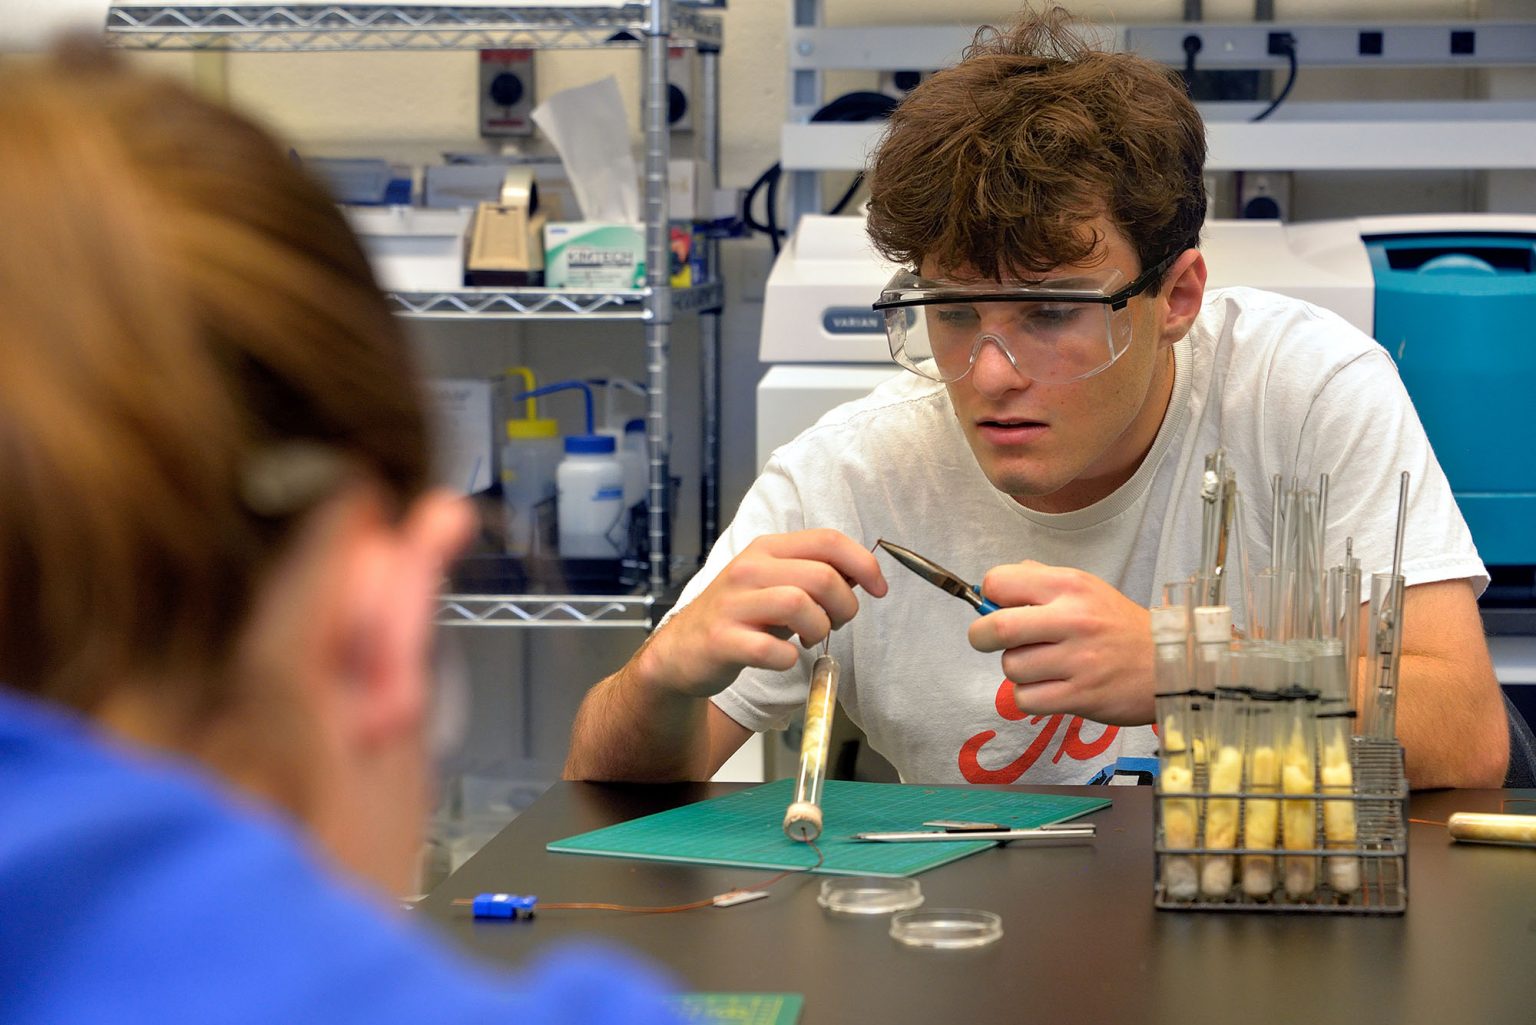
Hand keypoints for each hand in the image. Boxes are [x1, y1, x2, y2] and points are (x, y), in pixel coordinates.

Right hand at [636, 529, 886, 698]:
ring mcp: (733, 603)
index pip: (828, 540)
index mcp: (767, 549)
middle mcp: (749, 569)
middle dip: (845, 605)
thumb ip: (814, 575)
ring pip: (799, 603)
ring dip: (820, 628)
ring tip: (810, 639)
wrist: (681, 653)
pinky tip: (783, 658)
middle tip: (837, 624)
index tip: (879, 588)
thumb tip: (863, 573)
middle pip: (821, 575)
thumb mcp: (775, 585)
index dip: (865, 563)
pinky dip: (787, 657)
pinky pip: (771, 648)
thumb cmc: (739, 618)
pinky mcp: (721, 639)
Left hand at [967, 561, 1154, 725]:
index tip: (999, 606)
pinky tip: (1050, 687)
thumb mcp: (1087, 589)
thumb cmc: (1120, 626)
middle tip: (990, 640)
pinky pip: (1026, 699)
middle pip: (997, 628)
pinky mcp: (1080, 696)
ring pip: (1010, 667)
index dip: (990, 595)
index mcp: (1070, 585)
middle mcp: (1073, 619)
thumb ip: (1040, 581)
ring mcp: (1077, 660)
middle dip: (981, 636)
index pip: (1000, 581)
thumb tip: (991, 586)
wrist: (1170, 664)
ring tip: (1042, 665)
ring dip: (1017, 669)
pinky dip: (1030, 696)